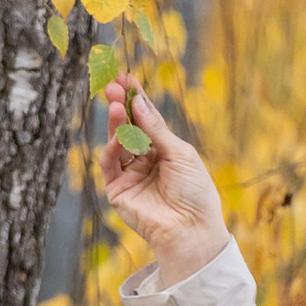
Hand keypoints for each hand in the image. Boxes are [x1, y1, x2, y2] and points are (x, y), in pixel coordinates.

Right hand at [97, 73, 227, 286]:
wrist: (191, 229)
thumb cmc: (195, 193)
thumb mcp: (180, 154)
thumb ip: (156, 129)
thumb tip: (138, 101)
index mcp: (165, 150)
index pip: (147, 119)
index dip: (136, 98)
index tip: (125, 76)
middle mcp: (146, 160)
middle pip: (129, 127)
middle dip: (121, 105)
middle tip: (112, 85)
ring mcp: (131, 175)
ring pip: (117, 142)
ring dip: (115, 123)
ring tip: (115, 105)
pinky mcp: (118, 191)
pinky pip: (110, 164)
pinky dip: (111, 149)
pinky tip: (117, 138)